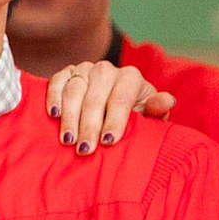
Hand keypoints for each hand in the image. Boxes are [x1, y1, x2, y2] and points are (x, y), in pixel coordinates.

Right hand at [41, 59, 171, 153]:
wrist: (114, 106)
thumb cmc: (133, 117)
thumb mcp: (149, 116)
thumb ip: (157, 110)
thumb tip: (165, 102)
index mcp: (131, 78)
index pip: (121, 97)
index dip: (115, 120)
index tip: (108, 142)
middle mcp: (107, 70)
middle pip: (96, 95)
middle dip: (90, 124)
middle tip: (85, 149)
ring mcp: (85, 69)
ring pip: (75, 89)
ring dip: (70, 117)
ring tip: (68, 141)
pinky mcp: (67, 73)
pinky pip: (57, 81)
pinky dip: (53, 97)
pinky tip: (53, 115)